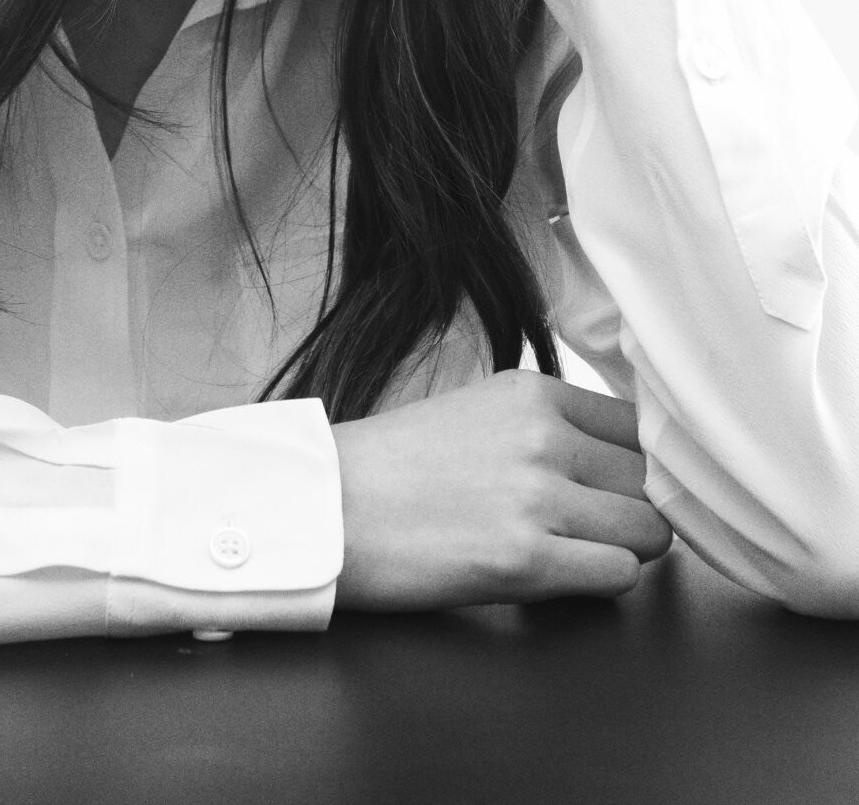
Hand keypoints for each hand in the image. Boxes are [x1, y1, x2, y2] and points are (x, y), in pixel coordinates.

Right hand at [332, 368, 672, 608]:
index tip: (619, 485)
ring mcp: (537, 499)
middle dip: (632, 510)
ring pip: (648, 531)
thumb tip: (614, 455)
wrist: (328, 508)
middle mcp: (543, 437)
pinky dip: (602, 583)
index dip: (634, 464)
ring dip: (623, 549)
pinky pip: (619, 575)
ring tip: (577, 553)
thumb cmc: (393, 466)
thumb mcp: (477, 411)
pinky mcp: (525, 561)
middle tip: (594, 527)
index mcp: (531, 394)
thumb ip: (546, 423)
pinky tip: (561, 576)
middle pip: (649, 481)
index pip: (637, 427)